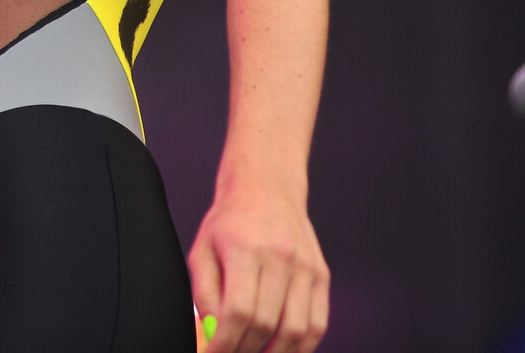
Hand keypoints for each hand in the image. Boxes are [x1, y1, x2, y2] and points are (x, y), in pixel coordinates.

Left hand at [189, 181, 328, 352]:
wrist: (267, 188)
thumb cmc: (230, 221)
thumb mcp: (202, 250)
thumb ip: (205, 294)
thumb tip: (212, 334)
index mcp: (245, 249)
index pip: (239, 311)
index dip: (226, 343)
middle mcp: (280, 258)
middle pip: (267, 324)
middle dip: (246, 351)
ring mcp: (306, 267)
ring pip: (297, 330)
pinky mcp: (321, 275)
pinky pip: (317, 324)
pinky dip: (301, 346)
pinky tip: (282, 349)